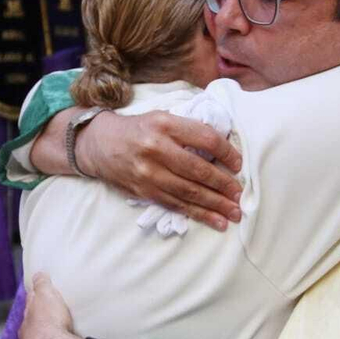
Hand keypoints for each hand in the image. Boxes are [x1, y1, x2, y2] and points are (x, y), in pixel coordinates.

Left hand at [19, 273, 81, 338]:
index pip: (28, 312)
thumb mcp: (46, 296)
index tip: (38, 304)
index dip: (34, 307)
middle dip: (37, 328)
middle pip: (30, 332)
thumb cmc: (50, 324)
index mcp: (26, 323)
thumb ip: (41, 285)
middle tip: (47, 325)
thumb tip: (37, 275)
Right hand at [76, 110, 242, 231]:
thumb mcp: (162, 118)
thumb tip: (223, 148)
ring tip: (234, 213)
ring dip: (216, 204)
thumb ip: (188, 130)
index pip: (205, 139)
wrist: (99, 144)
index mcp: (165, 124)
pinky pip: (176, 205)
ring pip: (189, 192)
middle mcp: (156, 148)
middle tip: (240, 194)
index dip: (226, 153)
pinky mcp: (144, 191)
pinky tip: (215, 221)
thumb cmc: (138, 129)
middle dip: (223, 184)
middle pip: (198, 169)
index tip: (238, 164)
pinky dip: (198, 214)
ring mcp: (149, 173)